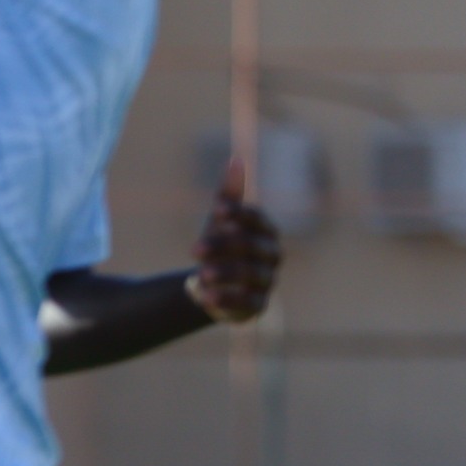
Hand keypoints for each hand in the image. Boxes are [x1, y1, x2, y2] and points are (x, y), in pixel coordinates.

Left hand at [186, 157, 281, 323]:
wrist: (210, 284)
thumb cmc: (220, 246)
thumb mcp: (219, 222)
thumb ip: (229, 195)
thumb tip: (236, 160)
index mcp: (265, 231)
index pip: (257, 218)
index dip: (240, 213)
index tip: (217, 211)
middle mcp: (272, 256)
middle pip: (252, 246)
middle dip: (224, 245)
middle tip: (194, 249)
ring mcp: (267, 281)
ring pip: (251, 275)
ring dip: (226, 272)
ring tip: (201, 274)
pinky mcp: (257, 306)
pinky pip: (248, 303)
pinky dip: (227, 299)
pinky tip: (204, 297)